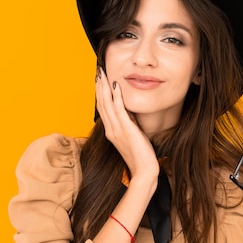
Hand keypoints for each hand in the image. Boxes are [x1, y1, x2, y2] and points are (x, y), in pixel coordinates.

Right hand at [95, 67, 158, 183]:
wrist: (144, 171)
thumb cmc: (140, 156)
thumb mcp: (132, 136)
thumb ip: (128, 123)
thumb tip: (128, 110)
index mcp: (111, 131)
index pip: (103, 108)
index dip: (100, 93)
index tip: (100, 80)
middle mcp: (111, 129)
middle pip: (101, 104)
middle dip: (99, 86)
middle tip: (98, 71)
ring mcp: (117, 130)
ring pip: (107, 105)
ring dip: (104, 88)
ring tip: (103, 74)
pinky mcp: (126, 130)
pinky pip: (119, 111)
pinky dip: (116, 97)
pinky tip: (116, 86)